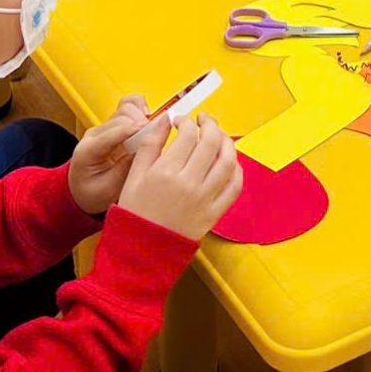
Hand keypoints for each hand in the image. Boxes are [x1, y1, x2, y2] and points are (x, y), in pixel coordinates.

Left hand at [67, 96, 152, 213]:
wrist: (82, 191)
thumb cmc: (92, 193)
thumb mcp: (108, 189)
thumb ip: (125, 171)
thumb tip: (145, 152)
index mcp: (87, 151)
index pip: (112, 133)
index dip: (134, 130)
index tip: (152, 131)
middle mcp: (95, 135)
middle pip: (121, 118)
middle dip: (141, 125)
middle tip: (156, 137)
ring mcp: (104, 128)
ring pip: (126, 109)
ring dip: (142, 117)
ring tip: (152, 131)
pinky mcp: (114, 125)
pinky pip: (128, 105)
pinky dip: (140, 107)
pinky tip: (147, 119)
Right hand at [116, 111, 242, 243]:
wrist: (142, 252)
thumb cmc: (135, 214)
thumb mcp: (134, 176)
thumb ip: (150, 144)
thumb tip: (164, 119)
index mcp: (166, 173)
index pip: (188, 135)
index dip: (186, 122)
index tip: (181, 121)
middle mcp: (189, 184)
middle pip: (211, 142)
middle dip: (210, 124)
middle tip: (204, 120)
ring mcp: (205, 199)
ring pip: (228, 161)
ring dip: (227, 142)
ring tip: (218, 136)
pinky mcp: (214, 213)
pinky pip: (235, 187)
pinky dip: (236, 170)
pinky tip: (229, 162)